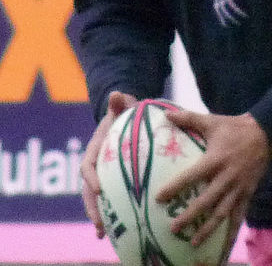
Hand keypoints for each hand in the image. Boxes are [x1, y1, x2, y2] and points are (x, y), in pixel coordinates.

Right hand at [80, 90, 137, 236]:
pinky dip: (110, 216)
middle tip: (98, 223)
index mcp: (95, 150)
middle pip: (88, 189)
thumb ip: (119, 102)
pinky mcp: (111, 183)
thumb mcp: (123, 106)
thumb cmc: (125, 113)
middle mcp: (95, 166)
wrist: (125, 120)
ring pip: (96, 200)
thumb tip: (117, 94)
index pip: (88, 165)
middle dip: (91, 207)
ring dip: (98, 216)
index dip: (92, 178)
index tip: (100, 190)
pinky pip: (109, 201)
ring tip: (103, 235)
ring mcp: (102, 176)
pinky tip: (113, 234)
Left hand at [156, 111, 271, 247]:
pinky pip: (239, 217)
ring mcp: (238, 188)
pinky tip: (224, 249)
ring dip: (208, 229)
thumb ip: (189, 118)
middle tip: (174, 227)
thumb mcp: (212, 121)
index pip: (192, 176)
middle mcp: (226, 177)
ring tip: (194, 242)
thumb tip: (166, 113)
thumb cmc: (235, 128)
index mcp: (215, 159)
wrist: (267, 133)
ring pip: (222, 213)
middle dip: (190, 215)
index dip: (175, 187)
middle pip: (206, 201)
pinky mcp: (248, 194)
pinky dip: (231, 233)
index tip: (159, 198)